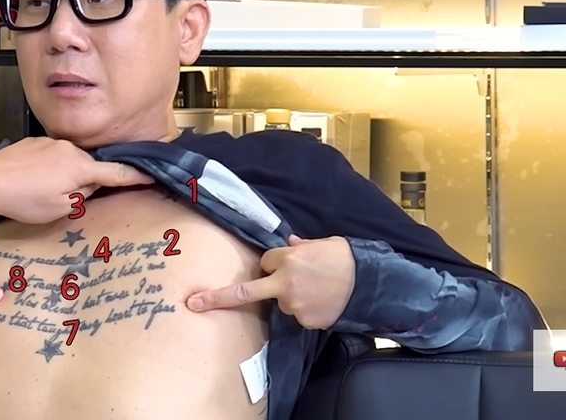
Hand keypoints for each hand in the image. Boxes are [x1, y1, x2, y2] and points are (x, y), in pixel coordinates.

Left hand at [0, 137, 152, 222]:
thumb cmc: (24, 199)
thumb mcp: (59, 208)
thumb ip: (82, 197)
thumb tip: (89, 187)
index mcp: (81, 168)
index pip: (116, 173)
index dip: (136, 176)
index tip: (152, 176)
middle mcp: (71, 150)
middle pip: (91, 167)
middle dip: (86, 182)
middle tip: (67, 199)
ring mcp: (53, 143)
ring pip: (70, 162)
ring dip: (65, 175)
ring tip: (42, 192)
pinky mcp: (37, 142)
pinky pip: (53, 157)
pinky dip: (49, 169)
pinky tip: (32, 181)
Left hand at [186, 235, 356, 328]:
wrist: (370, 283)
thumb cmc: (345, 258)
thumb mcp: (321, 244)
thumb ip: (299, 246)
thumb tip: (288, 244)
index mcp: (287, 260)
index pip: (265, 262)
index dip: (272, 263)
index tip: (279, 263)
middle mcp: (285, 284)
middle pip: (248, 290)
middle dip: (218, 298)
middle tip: (194, 303)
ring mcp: (294, 305)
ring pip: (281, 302)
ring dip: (292, 296)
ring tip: (319, 289)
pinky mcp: (305, 321)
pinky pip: (298, 314)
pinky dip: (306, 309)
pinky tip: (324, 301)